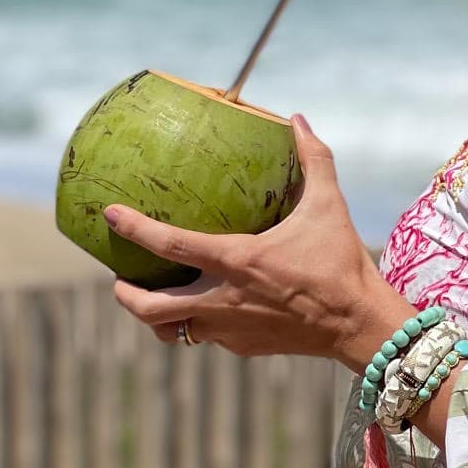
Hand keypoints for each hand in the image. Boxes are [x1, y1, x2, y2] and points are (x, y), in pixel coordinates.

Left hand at [104, 113, 417, 372]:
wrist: (359, 325)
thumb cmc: (342, 263)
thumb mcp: (329, 205)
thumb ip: (313, 159)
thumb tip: (298, 119)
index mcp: (236, 261)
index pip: (169, 245)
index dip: (133, 228)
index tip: (109, 214)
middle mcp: (223, 300)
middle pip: (151, 308)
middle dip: (125, 294)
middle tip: (117, 279)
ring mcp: (230, 329)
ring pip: (172, 331)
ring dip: (154, 317)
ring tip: (149, 300)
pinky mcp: (243, 347)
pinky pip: (206, 337)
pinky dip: (194, 324)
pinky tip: (201, 310)